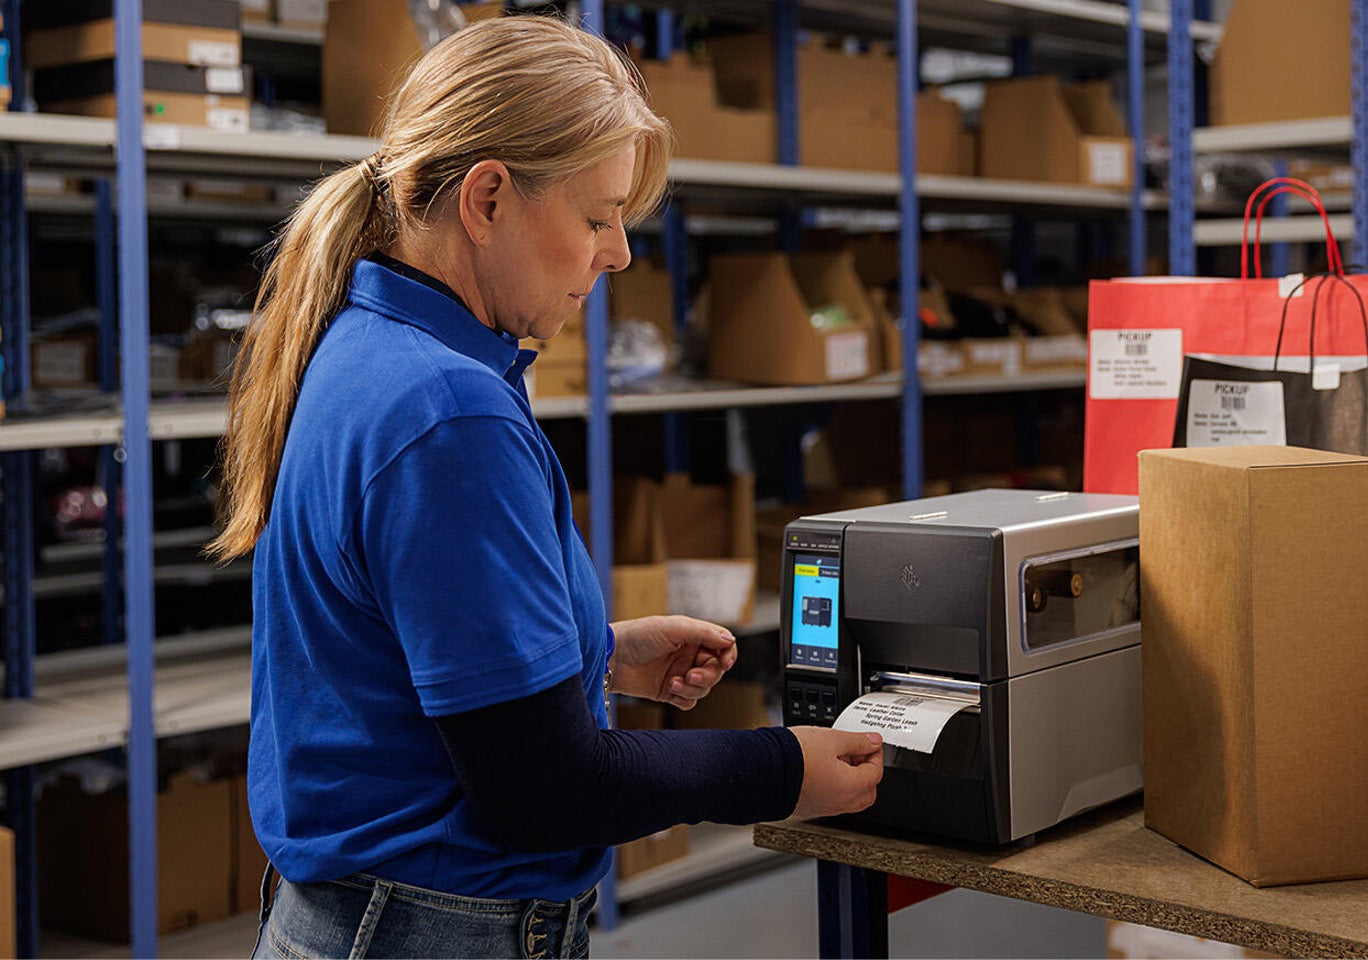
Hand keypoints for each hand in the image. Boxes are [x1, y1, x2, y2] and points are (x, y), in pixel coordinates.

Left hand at [609, 615, 737, 709]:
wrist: (611, 658)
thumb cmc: (638, 635)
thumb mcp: (673, 628)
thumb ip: (703, 633)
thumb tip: (730, 640)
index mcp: (692, 636)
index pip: (722, 646)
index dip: (728, 655)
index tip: (725, 663)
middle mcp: (688, 655)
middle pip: (715, 670)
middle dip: (707, 675)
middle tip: (691, 676)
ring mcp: (679, 673)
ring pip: (703, 688)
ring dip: (693, 688)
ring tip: (674, 683)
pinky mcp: (668, 691)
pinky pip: (689, 701)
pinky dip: (684, 698)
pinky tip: (670, 690)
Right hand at [789, 727, 883, 819]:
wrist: (762, 769)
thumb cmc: (794, 756)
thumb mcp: (831, 739)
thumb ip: (857, 740)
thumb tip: (873, 741)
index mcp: (850, 787)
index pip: (875, 772)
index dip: (875, 753)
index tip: (869, 741)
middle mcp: (839, 803)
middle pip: (867, 792)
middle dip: (866, 771)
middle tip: (858, 752)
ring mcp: (824, 808)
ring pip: (849, 798)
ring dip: (850, 779)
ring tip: (837, 757)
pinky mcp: (809, 808)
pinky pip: (832, 799)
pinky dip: (835, 786)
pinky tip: (822, 768)